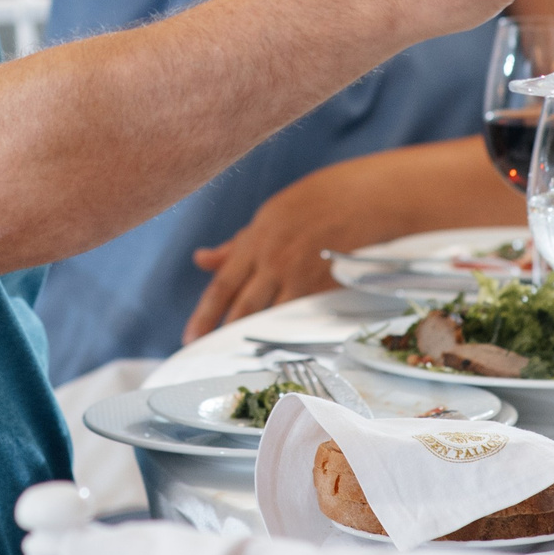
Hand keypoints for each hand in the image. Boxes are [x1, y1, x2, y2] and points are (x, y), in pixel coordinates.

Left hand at [181, 171, 363, 341]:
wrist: (364, 198)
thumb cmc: (315, 202)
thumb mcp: (268, 216)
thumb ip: (234, 246)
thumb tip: (201, 260)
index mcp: (256, 241)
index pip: (223, 285)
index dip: (204, 314)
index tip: (189, 337)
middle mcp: (274, 262)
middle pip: (243, 307)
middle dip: (223, 333)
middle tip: (207, 355)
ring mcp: (301, 277)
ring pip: (270, 316)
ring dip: (254, 336)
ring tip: (239, 355)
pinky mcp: (325, 289)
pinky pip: (300, 317)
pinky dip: (288, 331)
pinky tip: (280, 345)